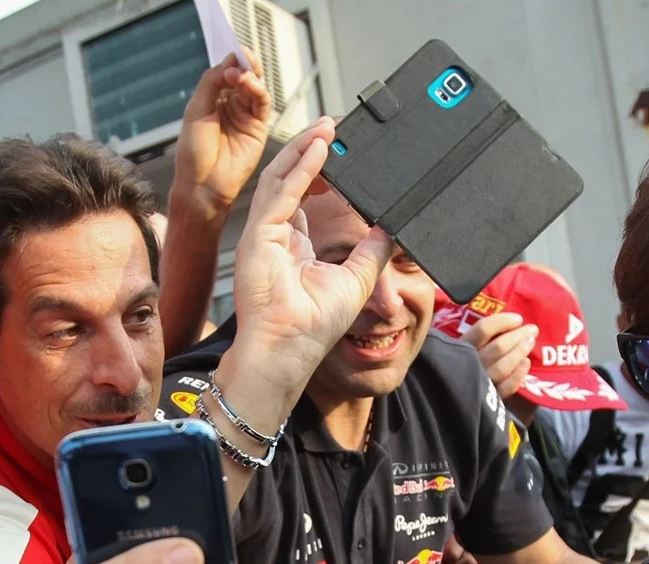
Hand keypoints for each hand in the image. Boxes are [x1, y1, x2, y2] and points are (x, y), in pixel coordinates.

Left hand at [173, 55, 273, 220]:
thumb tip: (229, 61)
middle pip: (244, 76)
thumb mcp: (196, 110)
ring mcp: (246, 116)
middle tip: (242, 55)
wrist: (202, 185)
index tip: (231, 50)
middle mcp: (231, 105)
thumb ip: (212, 83)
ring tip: (240, 74)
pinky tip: (248, 85)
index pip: (226, 72)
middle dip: (244, 63)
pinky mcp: (258, 128)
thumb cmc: (194, 153)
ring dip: (250, 75)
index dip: (230, 60)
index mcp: (213, 99)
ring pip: (255, 87)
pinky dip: (258, 90)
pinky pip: (262, 104)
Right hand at [227, 119, 394, 388]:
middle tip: (334, 127)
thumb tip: (391, 226)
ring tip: (328, 127)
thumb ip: (371, 250)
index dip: (320, 170)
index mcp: (292, 245)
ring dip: (304, 149)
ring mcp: (262, 234)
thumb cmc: (312, 327)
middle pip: (289, 179)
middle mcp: (274, 235)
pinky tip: (320, 149)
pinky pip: (281, 192)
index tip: (341, 151)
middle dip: (311, 150)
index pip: (303, 195)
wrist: (289, 351)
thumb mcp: (356, 280)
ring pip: (280, 177)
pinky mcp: (257, 236)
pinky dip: (300, 168)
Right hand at [464, 312, 536, 399]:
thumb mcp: (464, 346)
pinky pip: (506, 387)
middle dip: (518, 336)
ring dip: (520, 352)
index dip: (502, 321)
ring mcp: (479, 384)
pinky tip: (526, 363)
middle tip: (533, 329)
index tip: (518, 319)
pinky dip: (518, 374)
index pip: (482, 330)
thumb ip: (480, 336)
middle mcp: (470, 365)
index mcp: (461, 348)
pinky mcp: (488, 399)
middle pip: (498, 347)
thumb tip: (509, 321)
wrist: (454, 398)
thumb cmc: (464, 362)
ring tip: (531, 342)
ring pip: (503, 366)